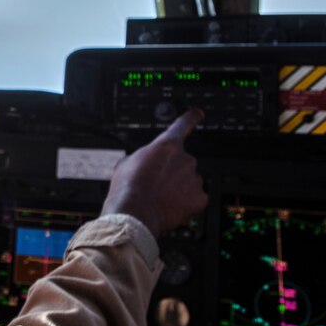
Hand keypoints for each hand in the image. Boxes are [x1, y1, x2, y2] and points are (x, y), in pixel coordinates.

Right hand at [100, 109, 205, 236]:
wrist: (134, 211)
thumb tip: (143, 163)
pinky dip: (187, 203)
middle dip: (172, 172)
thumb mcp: (126, 162)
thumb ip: (142, 157)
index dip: (191, 118)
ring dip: (179, 188)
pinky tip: (171, 207)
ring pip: (189, 181)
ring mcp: (194, 179)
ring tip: (160, 198)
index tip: (198, 114)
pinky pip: (196, 199)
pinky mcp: (199, 198)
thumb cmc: (128, 187)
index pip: (183, 125)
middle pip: (183, 162)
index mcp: (167, 146)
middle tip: (156, 184)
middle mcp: (185, 159)